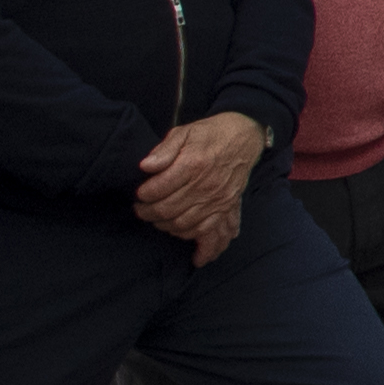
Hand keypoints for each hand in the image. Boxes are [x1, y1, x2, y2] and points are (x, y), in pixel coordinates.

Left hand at [131, 111, 260, 256]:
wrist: (244, 136)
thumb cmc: (210, 134)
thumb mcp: (184, 132)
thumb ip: (164, 149)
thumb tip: (146, 166)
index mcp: (194, 165)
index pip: (158, 189)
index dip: (144, 194)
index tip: (139, 193)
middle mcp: (206, 186)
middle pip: (168, 210)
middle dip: (149, 213)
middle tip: (141, 210)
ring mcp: (219, 200)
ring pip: (185, 225)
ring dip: (167, 227)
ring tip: (158, 221)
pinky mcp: (227, 208)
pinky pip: (215, 234)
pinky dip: (203, 246)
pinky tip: (193, 252)